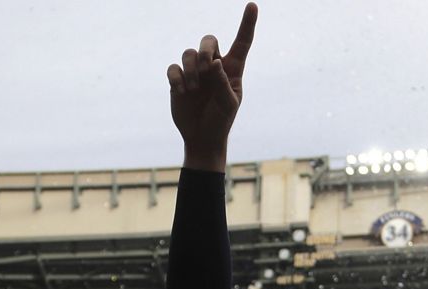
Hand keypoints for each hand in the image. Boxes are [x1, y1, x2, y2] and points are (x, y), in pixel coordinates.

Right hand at [167, 3, 257, 169]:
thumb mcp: (228, 104)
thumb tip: (214, 62)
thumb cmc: (221, 120)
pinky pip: (174, 67)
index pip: (242, 42)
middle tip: (207, 67)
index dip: (247, 24)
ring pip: (189, 53)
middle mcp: (214, 66)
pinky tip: (183, 92)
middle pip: (209, 40)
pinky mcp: (178, 79)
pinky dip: (178, 78)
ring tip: (195, 89)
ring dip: (192, 70)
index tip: (253, 5)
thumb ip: (223, 83)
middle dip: (206, 49)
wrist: (202, 137)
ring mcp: (195, 72)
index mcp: (233, 70)